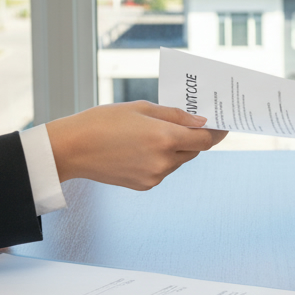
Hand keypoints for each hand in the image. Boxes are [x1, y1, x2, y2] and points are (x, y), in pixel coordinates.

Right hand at [45, 102, 227, 189]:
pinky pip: (163, 171)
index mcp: (165, 138)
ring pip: (178, 162)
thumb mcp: (142, 108)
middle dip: (194, 138)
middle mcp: (164, 161)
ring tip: (155, 134)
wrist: (72, 149)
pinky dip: (161, 160)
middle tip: (189, 124)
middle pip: (194, 151)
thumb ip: (176, 116)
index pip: (205, 139)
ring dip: (176, 149)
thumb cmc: (104, 121)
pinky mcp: (144, 186)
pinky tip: (142, 148)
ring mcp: (154, 176)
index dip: (216, 132)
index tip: (221, 125)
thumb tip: (201, 122)